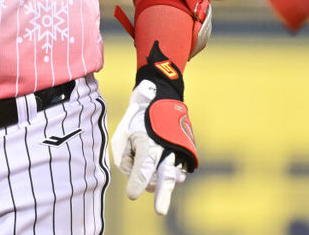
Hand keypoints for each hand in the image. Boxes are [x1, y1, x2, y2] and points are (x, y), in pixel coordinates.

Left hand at [111, 44, 197, 215]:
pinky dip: (174, 176)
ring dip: (165, 186)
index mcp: (147, 142)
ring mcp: (177, 148)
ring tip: (161, 200)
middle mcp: (164, 148)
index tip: (132, 195)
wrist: (159, 96)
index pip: (142, 169)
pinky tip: (173, 178)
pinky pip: (180, 169)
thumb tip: (137, 179)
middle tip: (160, 212)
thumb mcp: (123, 135)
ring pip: (174, 174)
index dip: (137, 183)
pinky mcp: (185, 149)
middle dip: (162, 195)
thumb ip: (126, 160)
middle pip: (164, 176)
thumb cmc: (137, 119)